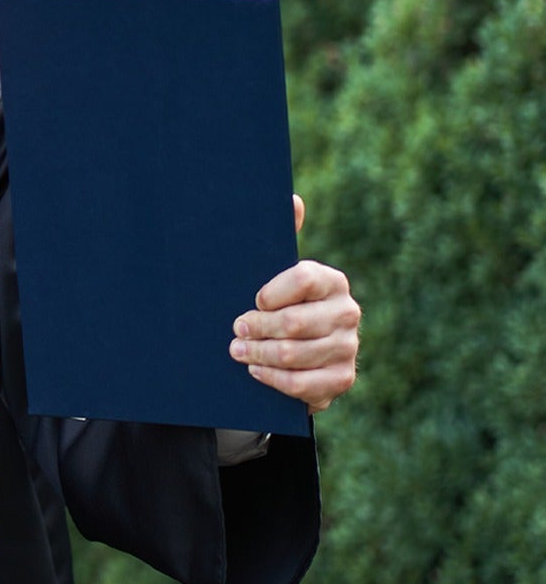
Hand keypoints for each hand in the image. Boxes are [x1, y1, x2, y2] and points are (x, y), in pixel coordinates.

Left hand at [230, 195, 359, 412]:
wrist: (296, 354)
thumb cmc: (279, 305)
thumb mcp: (275, 273)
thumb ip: (282, 237)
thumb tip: (292, 199)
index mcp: (332, 281)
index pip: (302, 278)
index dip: (271, 292)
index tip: (252, 300)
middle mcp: (347, 312)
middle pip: (294, 322)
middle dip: (256, 328)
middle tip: (235, 330)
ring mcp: (348, 348)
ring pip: (294, 354)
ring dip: (258, 354)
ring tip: (237, 351)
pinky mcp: (341, 379)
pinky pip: (302, 384)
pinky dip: (273, 379)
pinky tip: (256, 371)